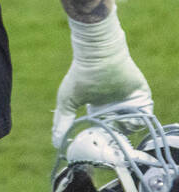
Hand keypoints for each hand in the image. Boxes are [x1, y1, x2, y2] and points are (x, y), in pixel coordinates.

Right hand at [52, 10, 152, 146]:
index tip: (98, 140)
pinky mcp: (142, 97)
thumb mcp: (67, 100)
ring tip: (116, 120)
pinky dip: (137, 119)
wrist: (99, 57)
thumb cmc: (81, 75)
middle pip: (118, 129)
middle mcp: (114, 106)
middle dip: (113, 133)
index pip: (102, 128)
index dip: (101, 135)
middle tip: (109, 133)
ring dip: (125, 127)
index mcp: (98, 108)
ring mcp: (129, 102)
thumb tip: (55, 143)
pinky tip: (126, 116)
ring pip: (131, 125)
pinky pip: (144, 115)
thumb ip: (61, 121)